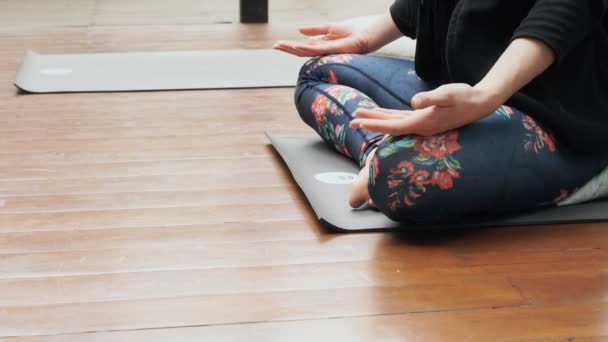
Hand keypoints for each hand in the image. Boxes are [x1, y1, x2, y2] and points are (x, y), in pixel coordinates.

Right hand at [272, 17, 372, 56]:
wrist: (373, 31)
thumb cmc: (358, 29)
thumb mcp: (332, 27)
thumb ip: (316, 30)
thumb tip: (299, 30)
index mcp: (325, 45)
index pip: (304, 47)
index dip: (291, 46)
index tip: (278, 44)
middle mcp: (326, 51)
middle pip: (304, 51)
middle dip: (289, 49)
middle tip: (275, 46)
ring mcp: (332, 51)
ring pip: (309, 52)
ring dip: (294, 49)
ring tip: (281, 46)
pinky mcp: (338, 49)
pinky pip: (321, 49)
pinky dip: (308, 48)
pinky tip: (298, 45)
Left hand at [350, 84, 500, 135]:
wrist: (481, 102)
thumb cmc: (465, 96)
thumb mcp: (447, 94)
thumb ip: (430, 98)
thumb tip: (413, 102)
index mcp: (423, 122)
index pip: (393, 126)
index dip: (375, 124)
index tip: (359, 123)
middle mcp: (421, 126)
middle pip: (390, 126)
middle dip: (371, 123)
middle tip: (352, 121)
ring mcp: (423, 124)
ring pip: (395, 122)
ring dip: (378, 119)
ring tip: (361, 117)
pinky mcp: (426, 118)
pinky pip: (403, 119)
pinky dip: (390, 116)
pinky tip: (382, 114)